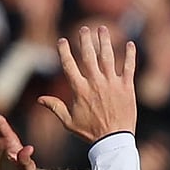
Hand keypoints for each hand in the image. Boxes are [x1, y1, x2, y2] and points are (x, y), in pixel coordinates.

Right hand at [37, 26, 136, 142]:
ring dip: (104, 41)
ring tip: (102, 28)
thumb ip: (55, 107)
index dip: (64, 51)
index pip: (69, 65)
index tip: (62, 40)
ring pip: (108, 56)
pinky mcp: (126, 87)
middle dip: (85, 40)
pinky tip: (130, 44)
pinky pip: (129, 67)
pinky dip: (130, 55)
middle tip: (84, 28)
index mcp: (80, 90)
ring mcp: (112, 83)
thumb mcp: (69, 122)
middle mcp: (95, 82)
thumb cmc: (90, 133)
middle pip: (89, 55)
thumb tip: (39, 99)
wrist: (113, 140)